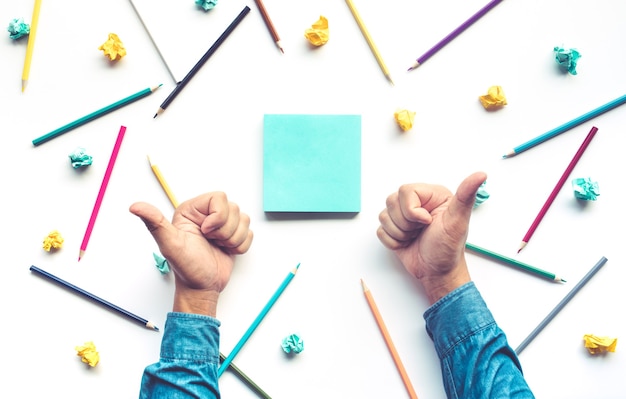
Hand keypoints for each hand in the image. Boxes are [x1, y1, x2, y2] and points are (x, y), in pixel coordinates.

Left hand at [130, 192, 252, 316]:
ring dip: (233, 238)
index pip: (220, 197)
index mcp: (192, 211)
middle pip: (234, 208)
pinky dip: (241, 245)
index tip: (207, 232)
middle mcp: (207, 215)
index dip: (218, 216)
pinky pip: (249, 232)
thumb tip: (134, 206)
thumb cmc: (186, 268)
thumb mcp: (170, 244)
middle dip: (226, 230)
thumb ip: (155, 222)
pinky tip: (226, 251)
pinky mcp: (233, 236)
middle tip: (212, 241)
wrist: (202, 288)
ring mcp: (222, 225)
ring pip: (243, 219)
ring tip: (218, 247)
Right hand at [376, 172, 486, 303]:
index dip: (411, 210)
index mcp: (432, 195)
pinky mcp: (394, 229)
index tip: (426, 222)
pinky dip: (392, 241)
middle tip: (421, 231)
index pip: (405, 190)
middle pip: (391, 201)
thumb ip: (466, 196)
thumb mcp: (458, 221)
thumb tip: (480, 175)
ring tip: (414, 237)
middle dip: (405, 223)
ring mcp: (404, 216)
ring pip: (383, 215)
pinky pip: (380, 230)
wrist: (437, 273)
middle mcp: (417, 202)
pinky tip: (407, 243)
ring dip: (399, 233)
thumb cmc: (448, 250)